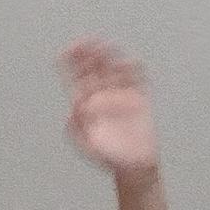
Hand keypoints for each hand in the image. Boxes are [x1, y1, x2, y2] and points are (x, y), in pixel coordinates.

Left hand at [60, 38, 158, 178]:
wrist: (135, 167)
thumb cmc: (109, 158)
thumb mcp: (89, 146)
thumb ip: (77, 130)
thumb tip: (73, 111)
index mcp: (85, 103)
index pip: (75, 76)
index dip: (71, 60)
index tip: (70, 49)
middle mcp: (101, 94)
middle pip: (93, 66)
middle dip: (90, 53)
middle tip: (91, 42)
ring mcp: (120, 95)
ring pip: (113, 67)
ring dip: (110, 56)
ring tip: (111, 48)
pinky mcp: (138, 98)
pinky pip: (136, 78)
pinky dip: (135, 69)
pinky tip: (134, 64)